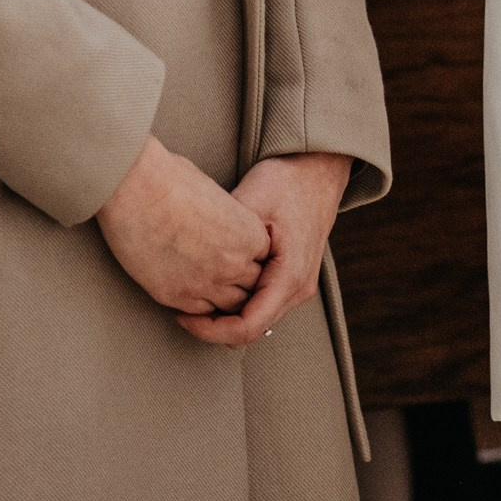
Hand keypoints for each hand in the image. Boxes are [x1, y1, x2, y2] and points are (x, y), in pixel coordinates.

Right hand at [96, 133, 271, 315]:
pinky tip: (188, 288)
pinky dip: (199, 307)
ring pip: (229, 307)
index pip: (263, 257)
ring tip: (205, 280)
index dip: (248, 254)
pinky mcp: (177, 296)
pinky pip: (200, 313)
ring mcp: (206, 284)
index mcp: (249, 234)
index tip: (232, 248)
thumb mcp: (214, 194)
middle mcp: (233, 264)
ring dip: (222, 296)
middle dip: (239, 279)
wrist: (136, 192)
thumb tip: (219, 223)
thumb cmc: (171, 180)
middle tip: (219, 266)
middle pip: (251, 285)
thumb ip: (227, 219)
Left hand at [177, 150, 351, 347]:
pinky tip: (216, 287)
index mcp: (290, 276)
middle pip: (251, 331)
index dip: (210, 330)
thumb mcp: (252, 202)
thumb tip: (192, 258)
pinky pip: (262, 306)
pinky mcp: (291, 278)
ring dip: (226, 317)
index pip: (247, 327)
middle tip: (182, 310)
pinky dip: (238, 305)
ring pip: (257, 321)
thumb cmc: (287, 181)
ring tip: (196, 297)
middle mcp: (298, 288)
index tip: (182, 317)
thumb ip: (227, 236)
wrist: (318, 168)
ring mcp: (298, 285)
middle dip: (214, 327)